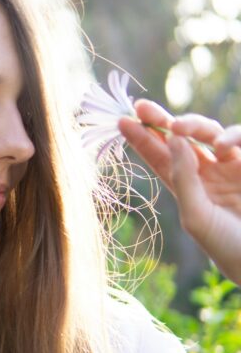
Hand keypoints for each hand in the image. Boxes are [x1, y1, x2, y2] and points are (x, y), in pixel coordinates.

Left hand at [118, 99, 240, 284]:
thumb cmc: (226, 245)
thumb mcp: (196, 215)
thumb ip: (183, 178)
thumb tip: (173, 140)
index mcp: (185, 186)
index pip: (159, 157)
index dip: (141, 138)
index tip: (122, 120)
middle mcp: (206, 173)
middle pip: (180, 139)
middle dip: (161, 121)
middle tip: (142, 107)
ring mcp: (231, 167)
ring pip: (209, 133)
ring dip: (193, 125)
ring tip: (179, 127)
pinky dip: (233, 136)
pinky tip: (221, 145)